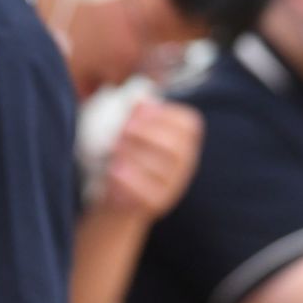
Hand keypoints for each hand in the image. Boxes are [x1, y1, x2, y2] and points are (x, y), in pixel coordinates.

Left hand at [102, 100, 201, 219]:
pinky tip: (113, 171)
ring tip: (114, 151)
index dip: (164, 114)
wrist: (120, 199)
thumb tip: (139, 99)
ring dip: (135, 156)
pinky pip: (147, 193)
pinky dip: (129, 180)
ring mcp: (173, 186)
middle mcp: (184, 165)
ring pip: (161, 170)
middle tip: (123, 130)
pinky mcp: (158, 204)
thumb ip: (137, 117)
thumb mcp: (132, 135)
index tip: (138, 110)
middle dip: (148, 134)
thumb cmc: (128, 158)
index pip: (189, 125)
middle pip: (177, 147)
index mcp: (184, 143)